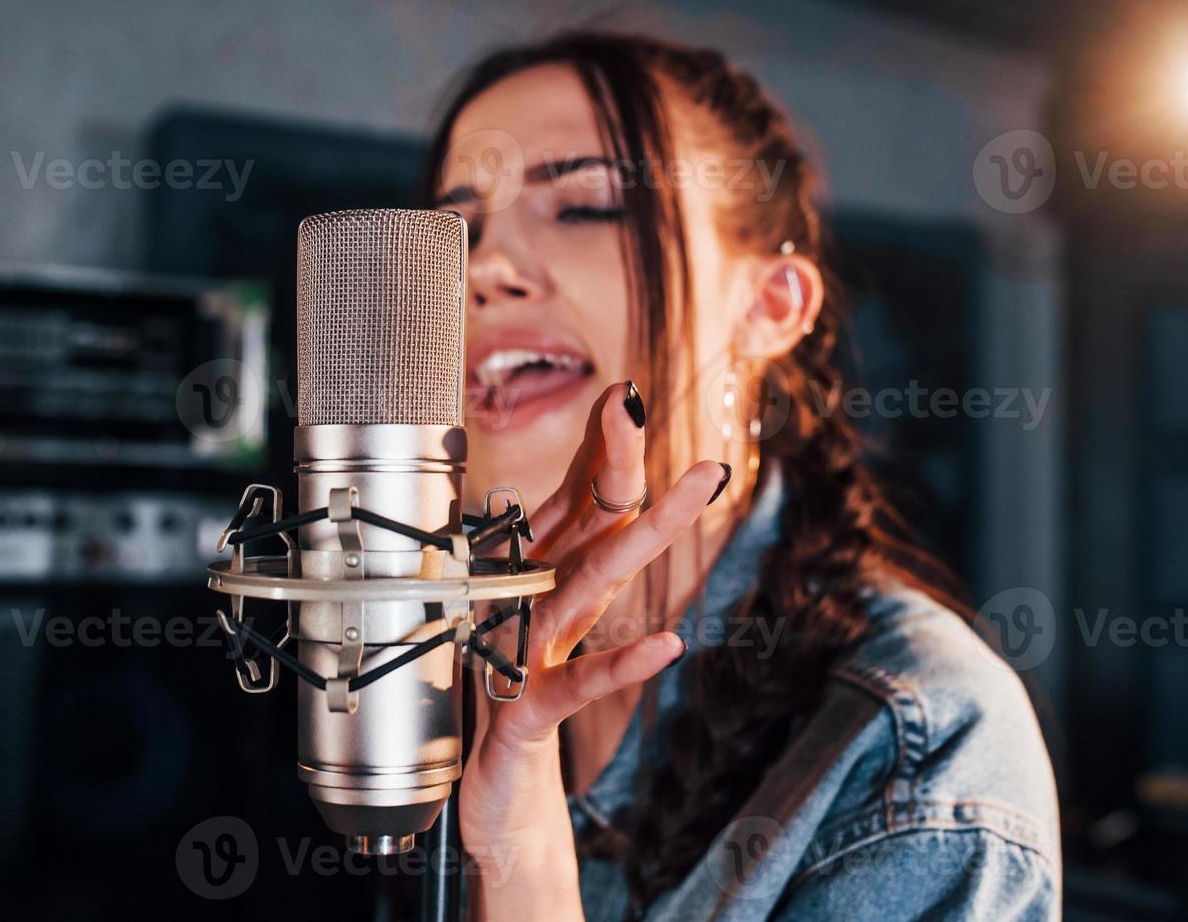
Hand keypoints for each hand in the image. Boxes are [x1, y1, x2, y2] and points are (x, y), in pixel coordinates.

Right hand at [459, 382, 726, 918]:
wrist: (497, 793)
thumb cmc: (524, 691)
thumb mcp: (559, 617)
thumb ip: (580, 555)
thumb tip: (609, 488)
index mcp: (545, 578)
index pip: (583, 501)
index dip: (606, 448)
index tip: (625, 394)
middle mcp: (534, 603)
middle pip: (587, 525)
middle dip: (616, 462)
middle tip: (637, 406)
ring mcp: (526, 653)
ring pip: (585, 586)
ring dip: (637, 539)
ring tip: (690, 497)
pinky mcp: (526, 711)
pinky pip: (578, 686)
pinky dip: (621, 666)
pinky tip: (670, 647)